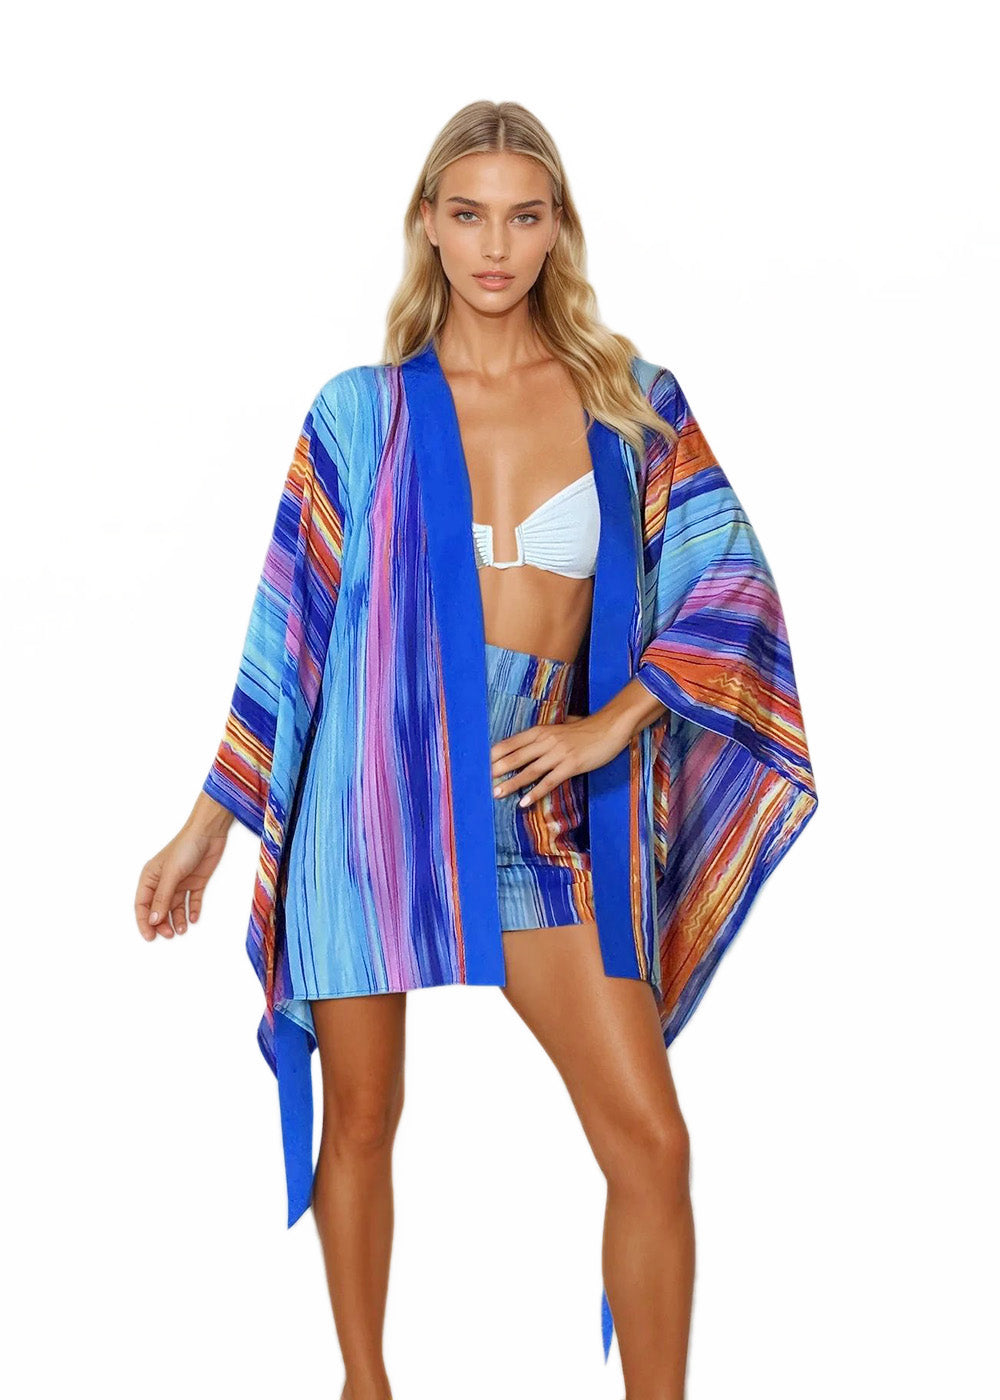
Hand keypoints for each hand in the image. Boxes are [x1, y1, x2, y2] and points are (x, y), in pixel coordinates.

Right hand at [134, 824, 227, 941]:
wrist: (209, 832)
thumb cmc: (185, 846)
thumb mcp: (171, 874)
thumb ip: (162, 897)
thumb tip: (153, 920)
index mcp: (150, 877)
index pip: (143, 905)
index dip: (145, 922)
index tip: (150, 936)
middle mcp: (163, 882)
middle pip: (158, 909)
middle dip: (162, 923)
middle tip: (169, 934)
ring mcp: (180, 883)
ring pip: (175, 907)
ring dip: (177, 920)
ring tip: (182, 930)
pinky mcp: (195, 882)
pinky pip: (192, 901)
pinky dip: (192, 911)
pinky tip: (193, 918)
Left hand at [490, 711, 627, 808]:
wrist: (609, 728)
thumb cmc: (584, 729)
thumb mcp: (559, 729)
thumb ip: (542, 737)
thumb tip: (526, 747)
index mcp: (540, 731)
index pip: (510, 743)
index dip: (494, 755)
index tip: (479, 765)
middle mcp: (546, 740)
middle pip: (515, 757)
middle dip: (496, 770)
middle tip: (480, 782)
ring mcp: (558, 753)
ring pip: (529, 771)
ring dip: (511, 784)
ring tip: (496, 793)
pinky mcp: (571, 765)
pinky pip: (549, 781)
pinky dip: (535, 793)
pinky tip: (524, 802)